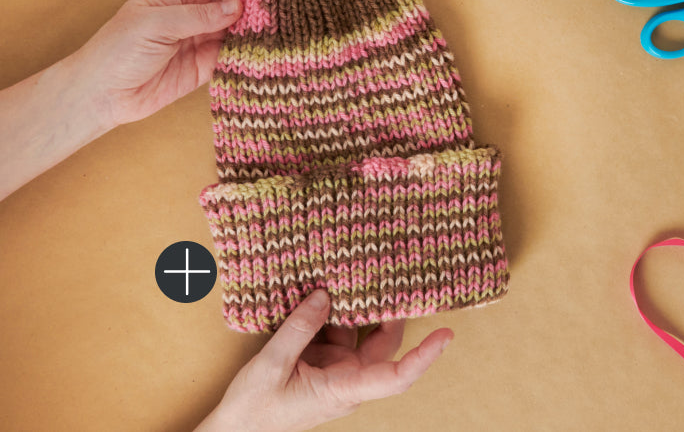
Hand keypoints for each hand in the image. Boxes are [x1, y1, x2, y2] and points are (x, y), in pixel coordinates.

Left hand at [73, 0, 284, 126]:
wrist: (105, 94)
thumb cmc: (118, 50)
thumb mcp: (154, 24)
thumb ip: (197, 15)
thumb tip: (238, 7)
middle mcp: (200, 8)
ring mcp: (207, 36)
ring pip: (246, 19)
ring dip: (269, 14)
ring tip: (300, 6)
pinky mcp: (211, 64)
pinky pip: (241, 51)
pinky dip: (259, 47)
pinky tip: (280, 42)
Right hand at [196, 290, 453, 431]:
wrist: (235, 430)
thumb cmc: (254, 411)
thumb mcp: (273, 365)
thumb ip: (300, 328)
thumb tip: (325, 296)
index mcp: (344, 389)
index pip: (395, 375)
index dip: (423, 356)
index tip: (446, 335)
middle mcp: (348, 378)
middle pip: (383, 343)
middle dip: (392, 312)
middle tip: (399, 276)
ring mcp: (335, 368)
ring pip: (358, 331)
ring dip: (358, 306)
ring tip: (362, 270)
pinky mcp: (320, 359)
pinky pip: (335, 330)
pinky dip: (332, 310)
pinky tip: (329, 286)